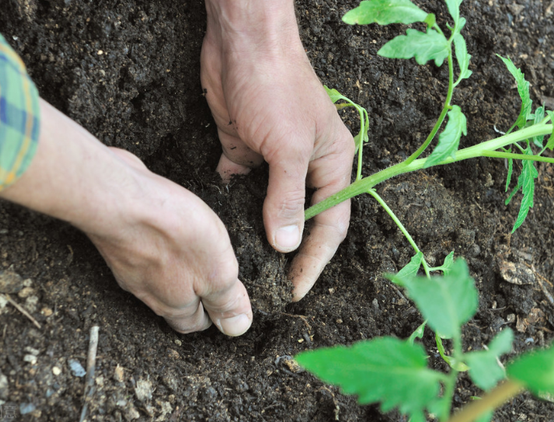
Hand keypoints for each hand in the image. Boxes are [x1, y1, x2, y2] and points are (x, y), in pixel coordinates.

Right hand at [0, 100, 252, 335]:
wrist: (118, 199)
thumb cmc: (172, 232)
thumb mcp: (218, 270)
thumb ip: (226, 299)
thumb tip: (237, 328)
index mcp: (175, 304)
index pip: (194, 324)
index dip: (212, 315)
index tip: (224, 302)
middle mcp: (148, 293)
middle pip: (172, 304)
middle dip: (191, 297)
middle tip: (209, 280)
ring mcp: (127, 268)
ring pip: (154, 280)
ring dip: (171, 273)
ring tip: (188, 257)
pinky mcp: (117, 242)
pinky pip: (140, 255)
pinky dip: (153, 250)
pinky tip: (161, 233)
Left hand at [201, 0, 354, 299]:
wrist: (241, 43)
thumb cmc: (276, 87)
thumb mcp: (288, 147)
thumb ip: (288, 198)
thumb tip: (287, 246)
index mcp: (333, 165)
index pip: (330, 224)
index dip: (315, 260)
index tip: (295, 291)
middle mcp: (307, 167)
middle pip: (303, 221)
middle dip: (290, 255)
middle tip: (271, 289)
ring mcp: (274, 161)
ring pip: (270, 209)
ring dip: (261, 236)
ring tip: (246, 270)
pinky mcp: (244, 153)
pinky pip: (241, 191)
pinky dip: (233, 209)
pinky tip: (221, 231)